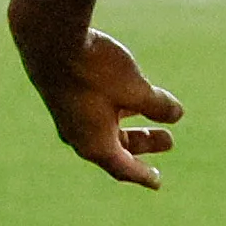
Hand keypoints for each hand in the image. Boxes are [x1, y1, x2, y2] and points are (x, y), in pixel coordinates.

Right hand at [19, 25, 185, 188]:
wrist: (49, 42)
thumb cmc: (94, 71)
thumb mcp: (136, 89)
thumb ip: (158, 106)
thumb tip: (176, 115)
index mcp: (94, 144)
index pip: (123, 168)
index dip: (143, 175)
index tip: (157, 183)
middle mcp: (79, 134)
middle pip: (117, 148)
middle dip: (143, 146)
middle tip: (169, 142)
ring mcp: (70, 115)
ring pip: (107, 128)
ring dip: (133, 126)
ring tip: (159, 120)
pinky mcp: (66, 95)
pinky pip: (98, 112)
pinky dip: (120, 110)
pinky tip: (134, 97)